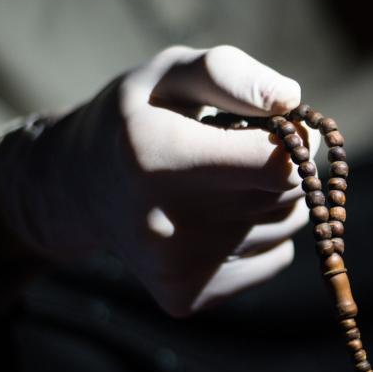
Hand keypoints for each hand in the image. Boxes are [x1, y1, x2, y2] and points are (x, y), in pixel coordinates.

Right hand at [0, 45, 317, 315]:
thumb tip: (291, 99)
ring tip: (219, 184)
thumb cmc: (136, 119)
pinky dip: (261, 234)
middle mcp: (167, 225)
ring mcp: (178, 270)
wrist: (76, 188)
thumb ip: (230, 75)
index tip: (280, 125)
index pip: (277, 166)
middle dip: (279, 166)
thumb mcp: (170, 74)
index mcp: (158, 159)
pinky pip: (276, 256)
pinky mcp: (188, 297)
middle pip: (287, 194)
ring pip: (287, 225)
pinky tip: (215, 218)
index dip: (295, 141)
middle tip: (237, 152)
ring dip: (271, 199)